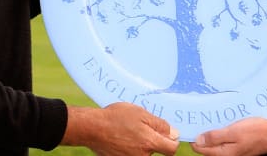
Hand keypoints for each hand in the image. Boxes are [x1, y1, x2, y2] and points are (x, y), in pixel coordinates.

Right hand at [64, 102, 179, 155]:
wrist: (91, 128)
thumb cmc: (116, 117)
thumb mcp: (141, 114)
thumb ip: (160, 125)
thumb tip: (175, 134)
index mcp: (149, 143)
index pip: (172, 149)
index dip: (171, 140)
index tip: (165, 133)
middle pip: (157, 151)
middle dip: (153, 140)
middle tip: (141, 127)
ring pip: (144, 153)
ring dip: (141, 143)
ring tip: (129, 131)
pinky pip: (132, 154)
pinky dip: (130, 147)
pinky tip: (122, 138)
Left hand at [191, 117, 266, 155]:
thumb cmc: (256, 132)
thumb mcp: (234, 132)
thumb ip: (215, 137)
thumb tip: (197, 140)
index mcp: (223, 154)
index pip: (200, 148)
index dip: (193, 137)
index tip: (191, 124)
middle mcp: (225, 155)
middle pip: (206, 147)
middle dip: (201, 135)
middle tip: (198, 119)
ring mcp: (232, 151)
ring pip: (214, 144)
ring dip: (210, 133)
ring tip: (207, 119)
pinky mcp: (237, 146)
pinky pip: (222, 141)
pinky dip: (219, 133)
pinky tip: (220, 123)